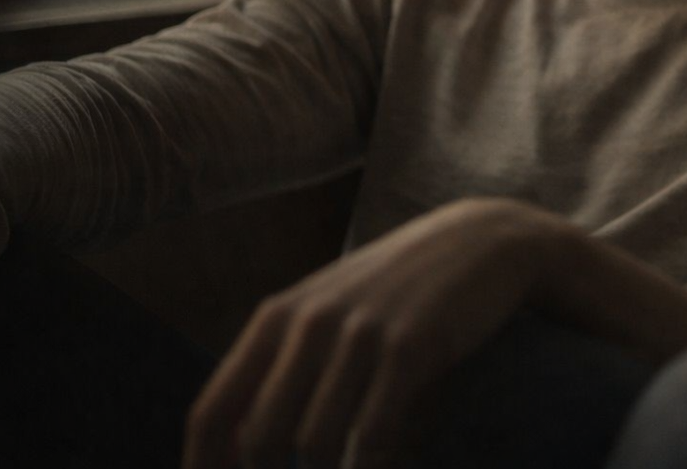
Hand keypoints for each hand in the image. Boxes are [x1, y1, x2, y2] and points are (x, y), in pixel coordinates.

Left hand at [183, 196, 571, 468]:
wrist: (481, 241)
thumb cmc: (401, 287)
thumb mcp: (330, 309)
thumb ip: (286, 364)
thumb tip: (246, 449)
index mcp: (278, 317)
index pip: (213, 411)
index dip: (205, 467)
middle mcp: (309, 323)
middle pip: (260, 438)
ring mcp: (360, 334)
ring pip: (315, 444)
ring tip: (357, 465)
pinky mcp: (409, 347)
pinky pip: (373, 435)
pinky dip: (372, 467)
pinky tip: (384, 465)